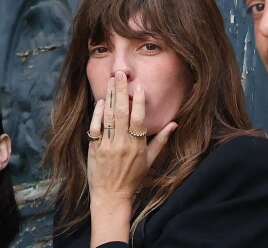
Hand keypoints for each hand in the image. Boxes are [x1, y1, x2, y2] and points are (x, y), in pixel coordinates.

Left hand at [87, 71, 176, 245]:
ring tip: (110, 81)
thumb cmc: (133, 178)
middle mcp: (122, 144)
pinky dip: (97, 114)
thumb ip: (161, 140)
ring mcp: (106, 146)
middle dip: (120, 91)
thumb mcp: (150, 161)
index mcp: (137, 146)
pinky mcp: (94, 148)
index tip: (138, 87)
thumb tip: (174, 124)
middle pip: (121, 113)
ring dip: (109, 97)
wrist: (111, 196)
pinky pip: (95, 128)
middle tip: (120, 74)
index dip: (138, 102)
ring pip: (108, 117)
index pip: (138, 120)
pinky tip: (100, 101)